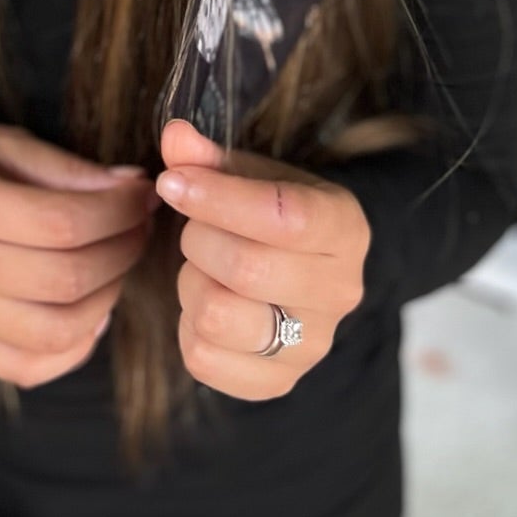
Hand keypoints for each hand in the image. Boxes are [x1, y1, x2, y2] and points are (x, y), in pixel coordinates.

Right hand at [0, 120, 158, 388]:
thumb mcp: (2, 141)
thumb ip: (65, 169)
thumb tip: (133, 187)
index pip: (64, 223)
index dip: (119, 211)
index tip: (141, 194)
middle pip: (66, 279)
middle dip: (122, 251)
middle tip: (137, 225)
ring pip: (56, 332)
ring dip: (106, 300)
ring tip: (115, 264)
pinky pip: (28, 367)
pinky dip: (72, 347)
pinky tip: (87, 311)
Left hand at [157, 116, 370, 399]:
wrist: (304, 271)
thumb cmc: (272, 214)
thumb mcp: (251, 174)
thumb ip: (210, 157)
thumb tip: (174, 136)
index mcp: (343, 226)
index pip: (284, 217)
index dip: (219, 198)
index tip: (172, 182)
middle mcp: (340, 290)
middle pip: (246, 269)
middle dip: (198, 239)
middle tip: (192, 227)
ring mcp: (313, 344)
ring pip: (219, 317)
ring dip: (190, 284)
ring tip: (200, 267)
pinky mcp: (279, 381)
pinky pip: (204, 360)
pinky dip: (187, 328)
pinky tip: (204, 303)